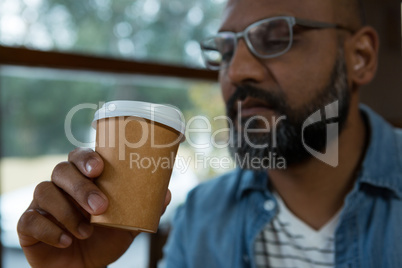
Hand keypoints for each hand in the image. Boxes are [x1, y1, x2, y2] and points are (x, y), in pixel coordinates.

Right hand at [17, 148, 171, 267]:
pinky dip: (50, 230)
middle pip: (61, 170)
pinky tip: (66, 241)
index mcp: (83, 180)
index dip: (85, 157)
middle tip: (100, 207)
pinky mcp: (29, 225)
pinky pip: (30, 220)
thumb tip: (166, 193)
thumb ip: (145, 209)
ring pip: (44, 191)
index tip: (99, 168)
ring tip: (86, 231)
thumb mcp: (128, 224)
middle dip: (80, 187)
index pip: (78, 156)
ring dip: (67, 212)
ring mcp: (41, 204)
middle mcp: (60, 187)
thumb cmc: (105, 240)